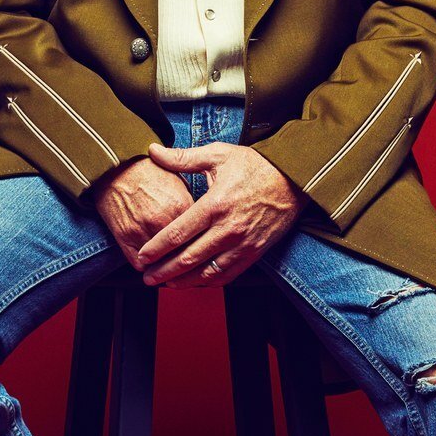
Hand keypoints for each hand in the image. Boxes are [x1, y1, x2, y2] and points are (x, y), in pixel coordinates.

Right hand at [91, 156, 195, 267]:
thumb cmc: (149, 170)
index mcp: (181, 205)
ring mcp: (142, 230)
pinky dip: (147, 267)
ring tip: (173, 272)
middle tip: (193, 266)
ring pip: (162, 264)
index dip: (206, 245)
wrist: (117, 164)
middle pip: (184, 254)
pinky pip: (139, 264)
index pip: (202, 236)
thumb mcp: (180, 179)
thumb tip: (205, 222)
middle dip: (191, 262)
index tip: (207, 250)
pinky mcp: (124, 237)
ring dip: (168, 269)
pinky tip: (153, 266)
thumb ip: (193, 204)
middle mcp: (162, 220)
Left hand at [133, 141, 304, 288]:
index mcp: (214, 205)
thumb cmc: (255, 165)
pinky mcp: (255, 252)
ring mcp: (242, 244)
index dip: (156, 249)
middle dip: (163, 271)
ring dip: (184, 282)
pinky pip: (228, 274)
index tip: (142, 257)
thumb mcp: (218, 154)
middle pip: (188, 259)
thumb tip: (152, 151)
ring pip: (207, 272)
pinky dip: (209, 281)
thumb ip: (182, 158)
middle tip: (147, 279)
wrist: (294, 178)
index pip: (177, 233)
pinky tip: (196, 282)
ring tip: (167, 284)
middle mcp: (227, 229)